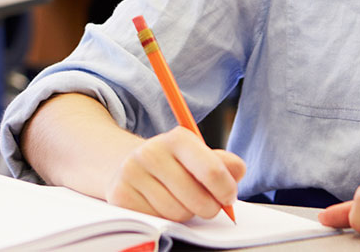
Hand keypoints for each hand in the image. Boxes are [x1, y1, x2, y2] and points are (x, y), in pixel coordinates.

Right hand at [105, 126, 244, 221]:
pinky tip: (161, 205)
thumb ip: (223, 163)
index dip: (226, 190)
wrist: (129, 165)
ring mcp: (133, 174)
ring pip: (177, 214)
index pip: (212, 171)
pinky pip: (157, 221)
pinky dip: (165, 219)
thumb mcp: (199, 155)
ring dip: (186, 213)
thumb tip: (238, 172)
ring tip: (181, 200)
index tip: (229, 197)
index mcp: (178, 138)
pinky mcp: (121, 196)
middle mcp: (151, 152)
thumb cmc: (174, 164)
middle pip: (197, 199)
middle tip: (208, 205)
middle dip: (209, 207)